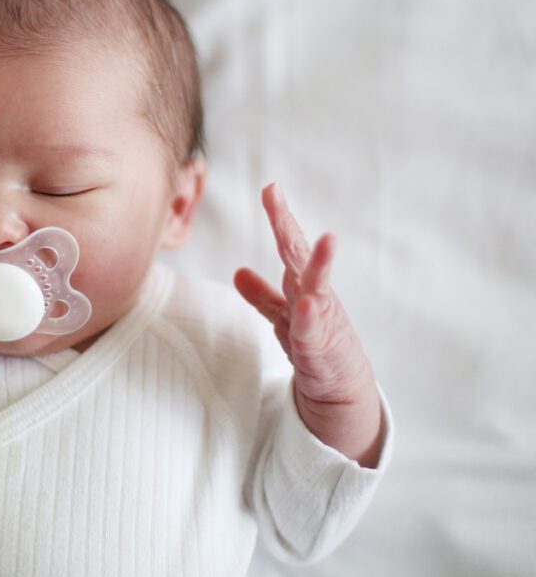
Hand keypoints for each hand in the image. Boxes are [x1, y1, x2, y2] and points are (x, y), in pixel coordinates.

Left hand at [233, 184, 382, 466]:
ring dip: (320, 263)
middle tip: (275, 194)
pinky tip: (306, 305)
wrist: (340, 388)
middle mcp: (314, 295)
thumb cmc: (315, 345)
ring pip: (317, 287)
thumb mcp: (283, 317)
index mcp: (302, 285)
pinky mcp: (321, 350)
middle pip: (298, 254)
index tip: (271, 188)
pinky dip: (308, 319)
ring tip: (327, 239)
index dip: (280, 217)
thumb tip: (237, 272)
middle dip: (286, 225)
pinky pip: (312, 332)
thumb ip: (262, 296)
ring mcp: (321, 320)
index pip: (290, 245)